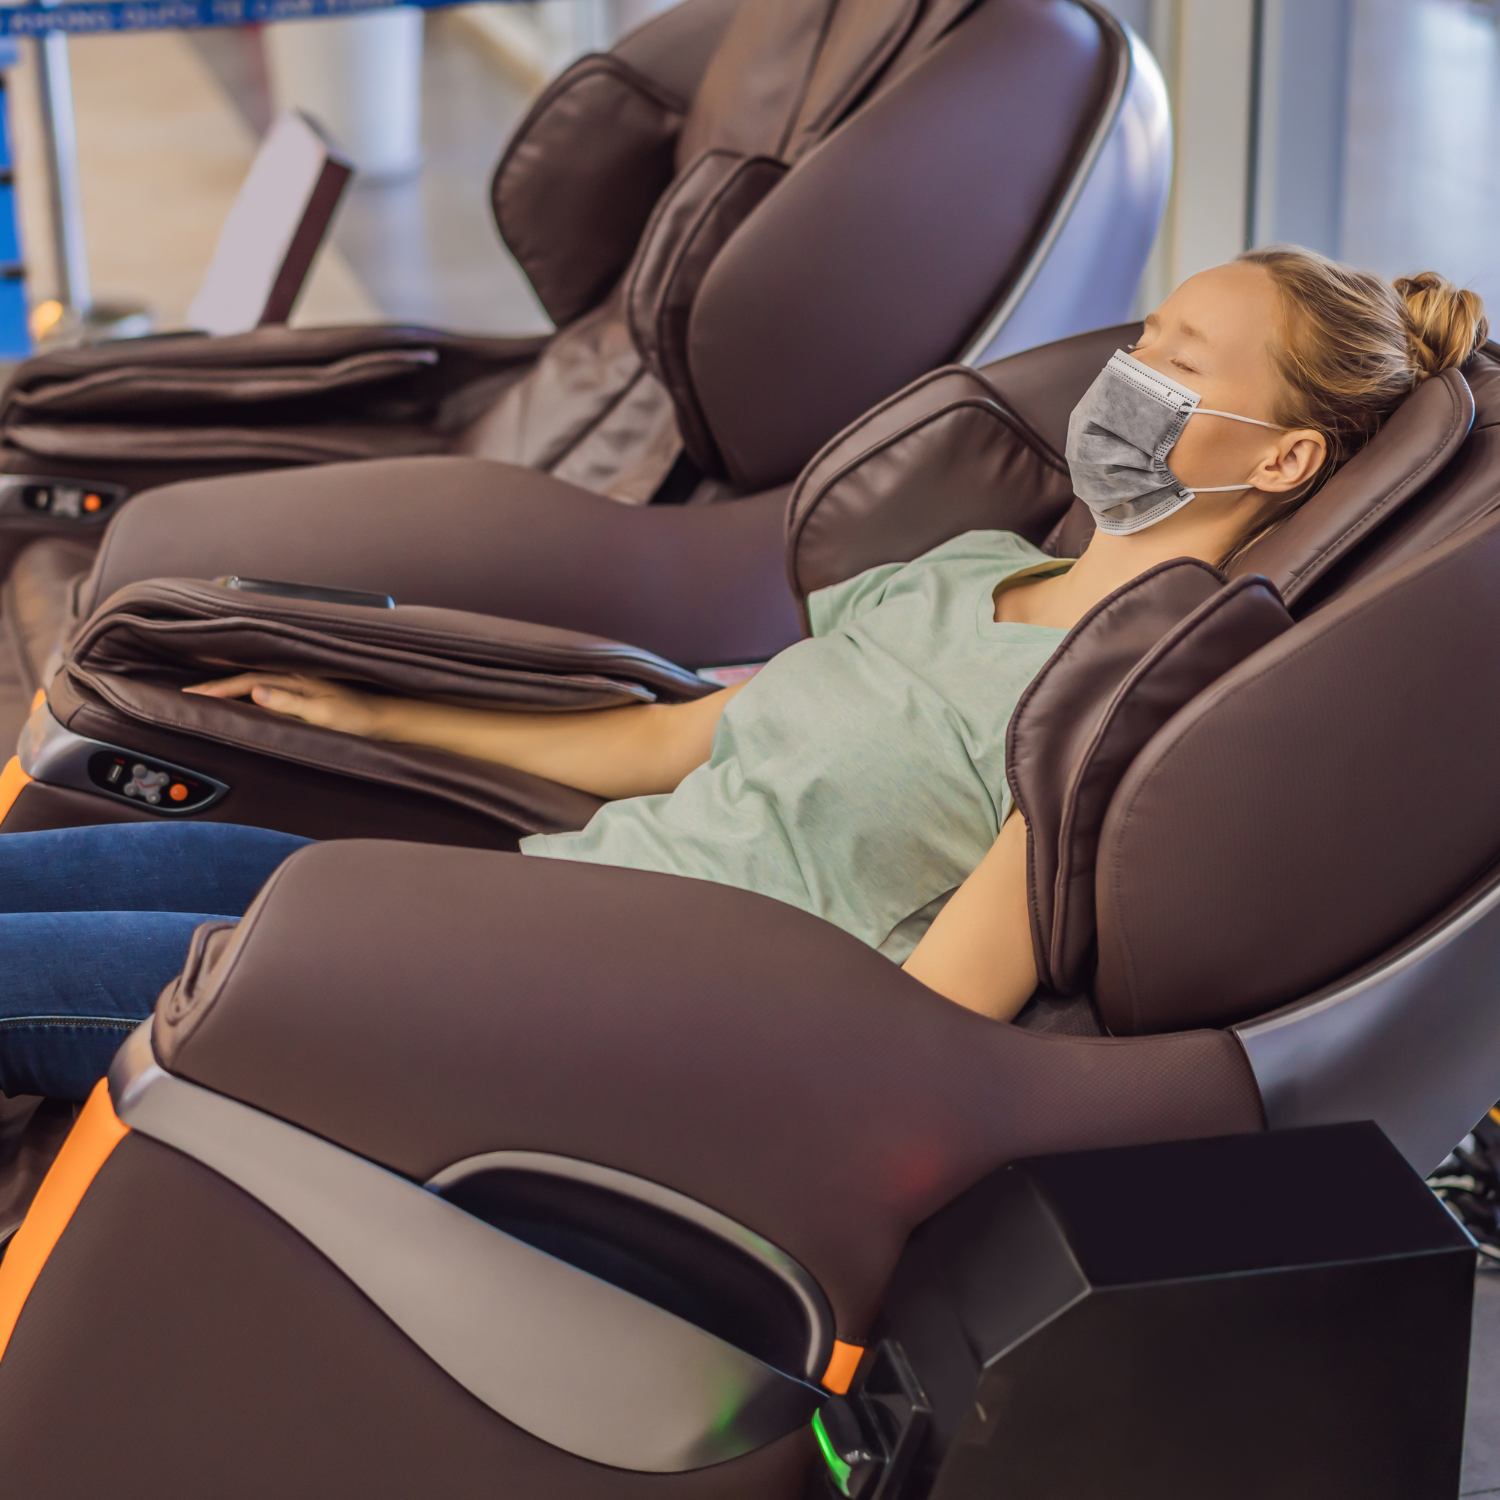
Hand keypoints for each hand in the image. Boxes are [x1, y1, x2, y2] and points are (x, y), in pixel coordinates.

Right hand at [184, 672, 389, 738]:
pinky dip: (246, 692)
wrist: (383, 720)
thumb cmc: (358, 719)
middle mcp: (294, 676)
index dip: (218, 688)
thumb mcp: (323, 713)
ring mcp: (298, 683)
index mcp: (295, 677)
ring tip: (203, 693)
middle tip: (186, 693)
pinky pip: (266, 688)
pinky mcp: (303, 693)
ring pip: (254, 681)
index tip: (192, 694)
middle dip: (215, 684)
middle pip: (245, 677)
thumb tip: (255, 692)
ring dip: (228, 686)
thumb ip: (290, 702)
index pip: (247, 681)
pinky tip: (238, 698)